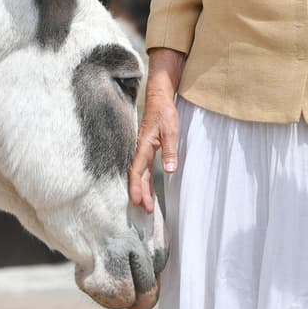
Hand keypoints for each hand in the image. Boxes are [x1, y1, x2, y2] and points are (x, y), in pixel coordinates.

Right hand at [128, 48, 184, 213]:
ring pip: (141, 173)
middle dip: (141, 193)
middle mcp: (141, 150)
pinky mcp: (148, 148)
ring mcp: (143, 149)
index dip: (137, 187)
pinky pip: (144, 167)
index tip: (138, 201)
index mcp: (144, 147)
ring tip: (146, 204)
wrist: (159, 98)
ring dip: (143, 188)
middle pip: (138, 176)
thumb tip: (169, 170)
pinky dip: (145, 179)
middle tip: (145, 210)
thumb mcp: (170, 131)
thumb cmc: (164, 112)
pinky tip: (148, 186)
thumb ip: (169, 151)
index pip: (138, 172)